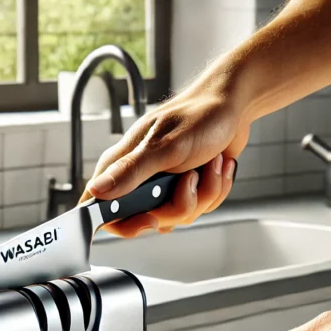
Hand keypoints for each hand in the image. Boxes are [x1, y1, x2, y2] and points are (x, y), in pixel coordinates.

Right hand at [81, 85, 248, 236]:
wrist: (233, 107)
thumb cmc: (198, 116)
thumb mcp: (163, 147)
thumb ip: (130, 171)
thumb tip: (97, 191)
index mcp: (122, 165)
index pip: (100, 207)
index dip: (119, 223)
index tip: (147, 219)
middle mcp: (139, 177)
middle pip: (147, 218)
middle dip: (178, 205)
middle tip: (190, 178)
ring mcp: (163, 185)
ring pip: (177, 215)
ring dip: (203, 194)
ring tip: (207, 165)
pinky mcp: (185, 188)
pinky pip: (198, 208)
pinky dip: (214, 190)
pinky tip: (215, 167)